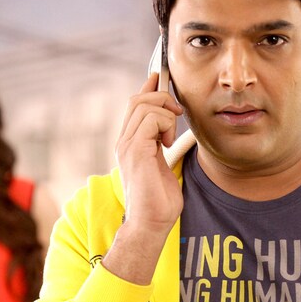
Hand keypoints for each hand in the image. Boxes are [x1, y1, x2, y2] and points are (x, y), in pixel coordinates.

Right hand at [116, 73, 183, 230]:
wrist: (151, 223)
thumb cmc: (158, 200)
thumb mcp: (160, 164)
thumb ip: (160, 143)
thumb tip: (169, 125)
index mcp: (129, 143)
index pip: (134, 105)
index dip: (148, 88)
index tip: (160, 78)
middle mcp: (123, 142)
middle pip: (137, 100)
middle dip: (161, 98)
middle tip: (177, 114)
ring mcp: (126, 146)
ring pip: (144, 106)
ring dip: (166, 115)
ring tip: (171, 138)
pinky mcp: (135, 152)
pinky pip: (150, 120)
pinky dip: (164, 125)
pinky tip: (167, 144)